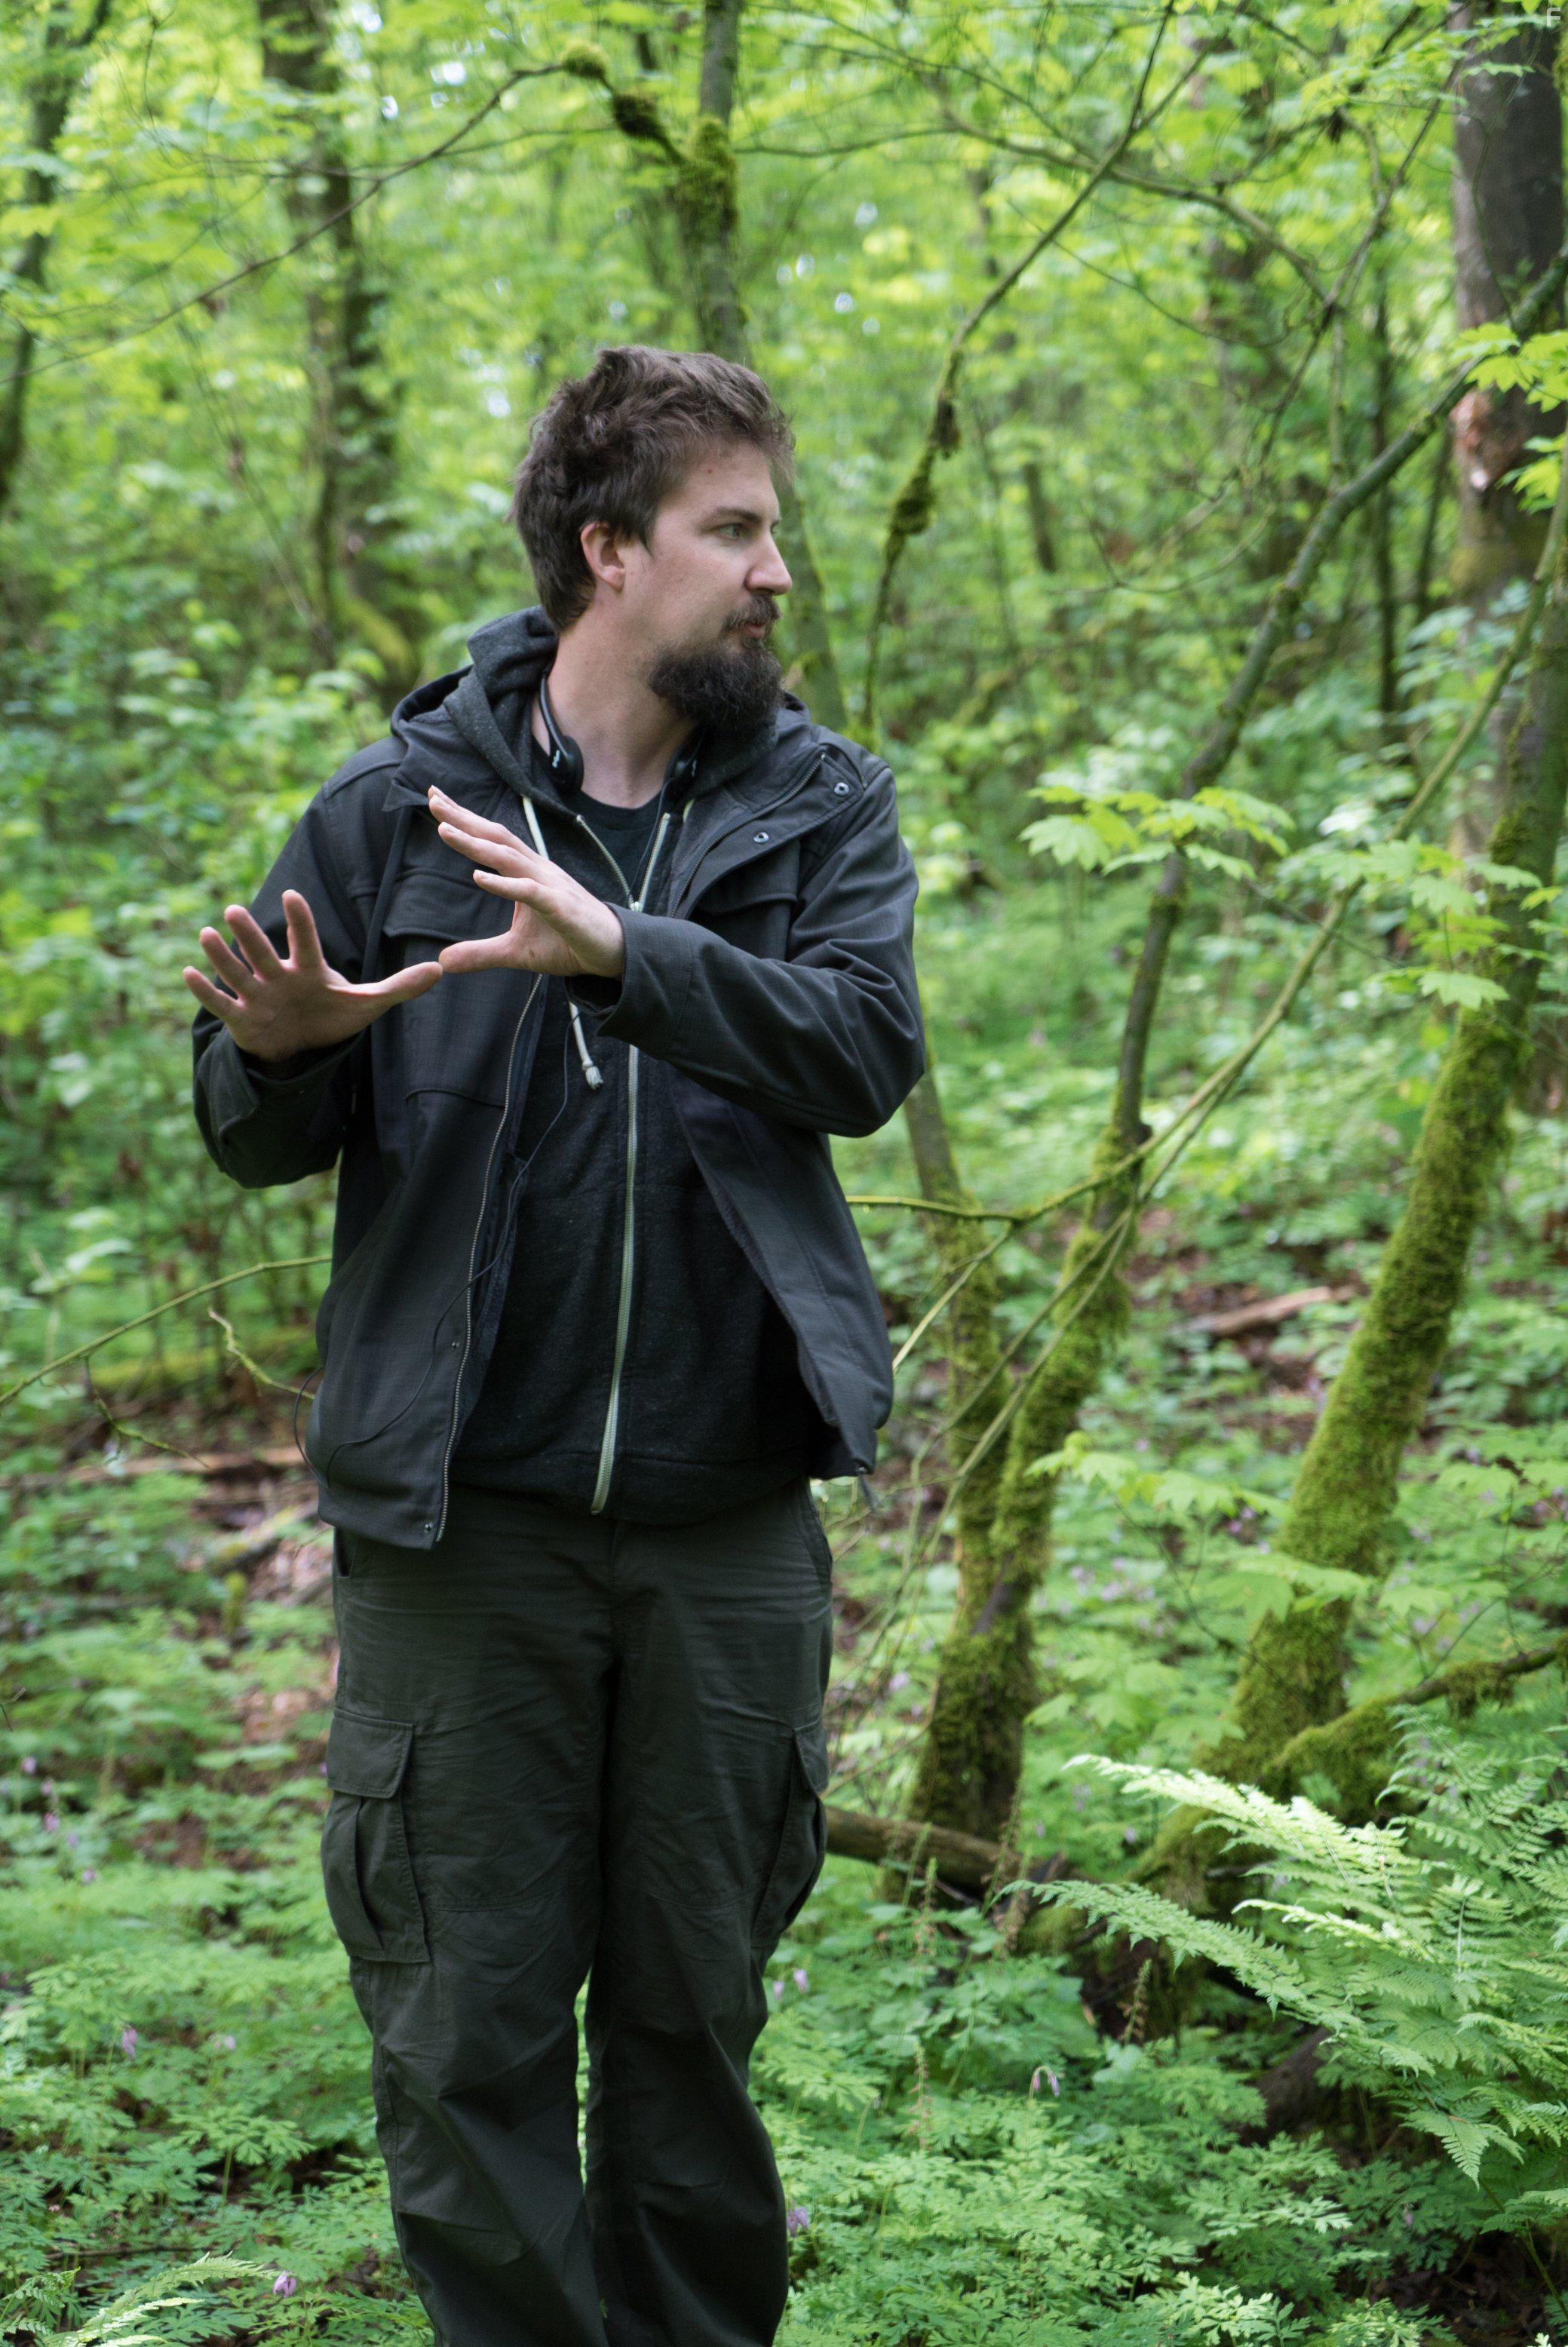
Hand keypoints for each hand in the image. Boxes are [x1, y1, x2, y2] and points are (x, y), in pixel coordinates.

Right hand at [182, 891, 442, 1062]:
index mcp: (309, 969)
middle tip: (234, 910)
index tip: (290, 896)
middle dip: (250, 935)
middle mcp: (279, 976)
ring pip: (237, 972)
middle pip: (264, 952)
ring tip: (206, 934)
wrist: (304, 1044)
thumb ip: (400, 987)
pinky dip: (205, 992)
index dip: (299, 921)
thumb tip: (440, 970)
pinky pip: (221, 1004)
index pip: (305, 941)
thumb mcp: (368, 1005)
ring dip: (222, 956)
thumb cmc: (333, 1016)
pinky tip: (188, 972)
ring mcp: (258, 996)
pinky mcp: (242, 1019)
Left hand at [427, 786, 626, 979]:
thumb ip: (480, 953)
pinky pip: (528, 891)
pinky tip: (478, 877)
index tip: (435, 800)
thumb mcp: (516, 952)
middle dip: (464, 818)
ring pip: (508, 858)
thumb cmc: (569, 943)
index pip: (492, 840)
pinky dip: (504, 884)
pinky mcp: (560, 907)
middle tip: (432, 799)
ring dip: (476, 844)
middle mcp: (538, 870)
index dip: (465, 820)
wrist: (613, 953)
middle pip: (496, 837)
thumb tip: (443, 962)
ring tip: (445, 830)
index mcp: (528, 872)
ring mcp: (550, 886)